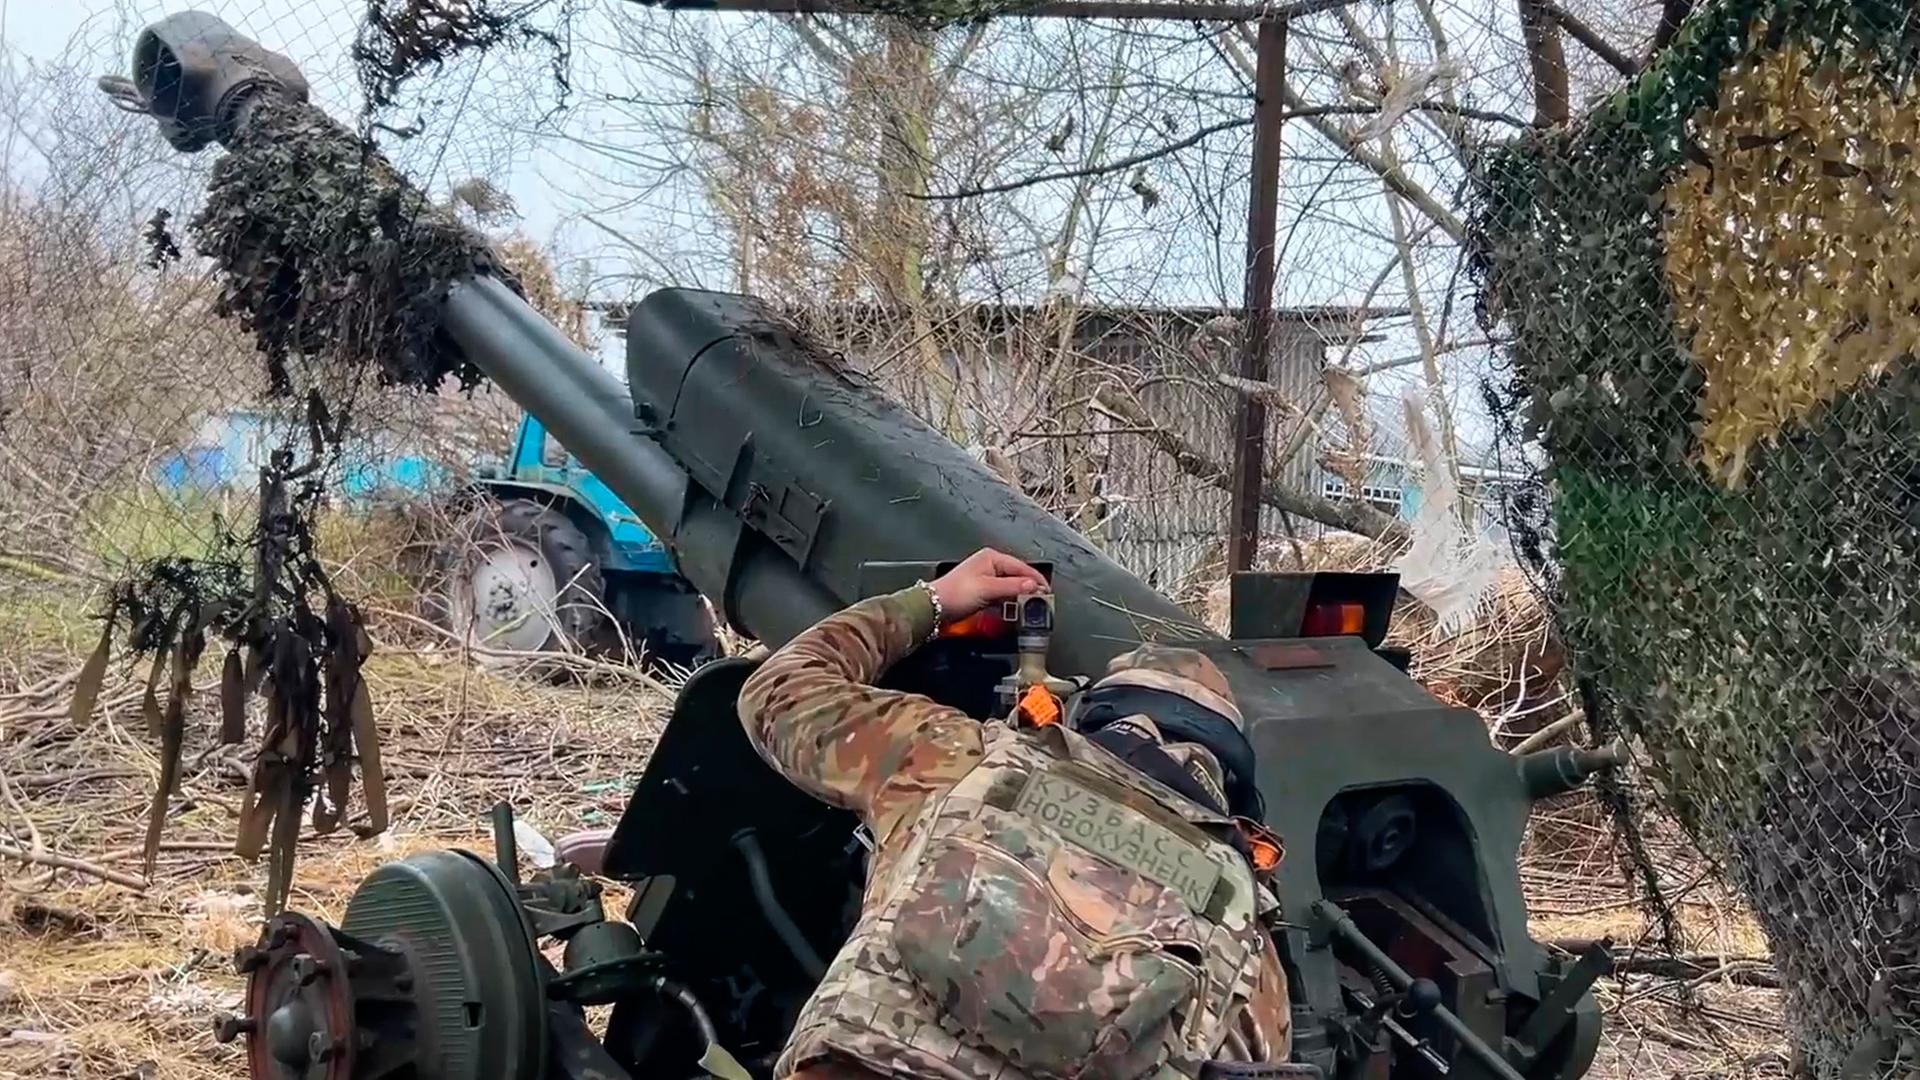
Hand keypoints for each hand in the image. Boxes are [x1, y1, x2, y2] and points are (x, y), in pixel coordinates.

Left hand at [930, 548, 1047, 623]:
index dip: (1036, 580)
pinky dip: (1010, 601)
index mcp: (992, 558)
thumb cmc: (955, 593)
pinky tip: (1015, 609)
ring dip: (1020, 596)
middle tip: (1041, 601)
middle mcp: (990, 565)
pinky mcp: (983, 592)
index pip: (1022, 567)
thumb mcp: (988, 589)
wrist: (934, 608)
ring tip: (1031, 607)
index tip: (1047, 592)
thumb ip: (1012, 587)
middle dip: (1030, 588)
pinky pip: (1003, 595)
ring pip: (1011, 586)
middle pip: (1018, 576)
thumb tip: (1033, 585)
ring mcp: (986, 578)